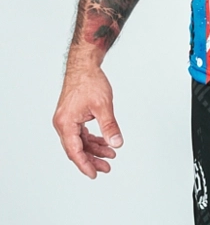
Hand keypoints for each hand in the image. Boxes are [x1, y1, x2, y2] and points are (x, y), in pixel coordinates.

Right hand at [53, 64, 122, 178]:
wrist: (84, 65)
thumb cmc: (90, 81)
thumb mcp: (103, 105)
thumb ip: (109, 126)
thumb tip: (117, 143)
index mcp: (66, 123)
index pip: (75, 151)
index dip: (85, 164)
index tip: (95, 174)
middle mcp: (63, 124)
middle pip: (77, 149)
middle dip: (92, 158)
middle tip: (107, 167)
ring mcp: (66, 120)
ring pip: (80, 141)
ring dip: (94, 148)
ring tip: (110, 154)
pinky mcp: (72, 116)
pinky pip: (81, 133)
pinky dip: (92, 138)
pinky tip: (104, 142)